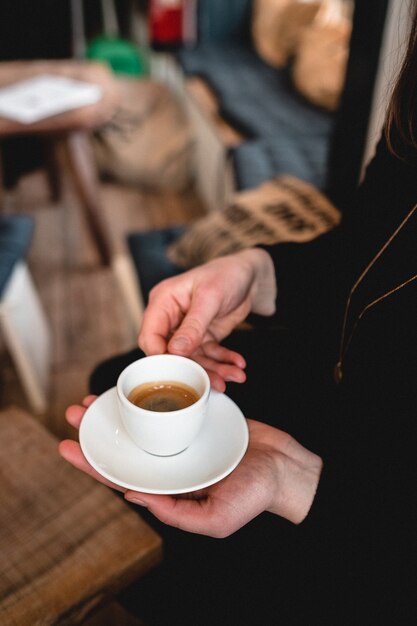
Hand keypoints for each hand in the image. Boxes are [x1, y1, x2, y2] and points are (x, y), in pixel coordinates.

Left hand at [60, 397, 321, 536]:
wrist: (285, 468)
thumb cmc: (254, 496)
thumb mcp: (214, 518)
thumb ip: (174, 512)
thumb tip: (131, 495)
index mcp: (169, 487)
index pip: (121, 476)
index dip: (92, 463)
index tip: (67, 446)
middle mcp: (172, 462)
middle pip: (128, 444)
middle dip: (99, 430)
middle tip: (76, 411)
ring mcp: (184, 439)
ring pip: (144, 423)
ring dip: (120, 409)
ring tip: (96, 396)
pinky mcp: (199, 418)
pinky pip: (170, 407)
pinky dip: (152, 396)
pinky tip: (139, 385)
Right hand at [138, 248, 276, 390]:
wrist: (249, 275)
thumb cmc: (226, 274)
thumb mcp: (210, 297)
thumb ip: (193, 325)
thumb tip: (176, 350)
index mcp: (163, 302)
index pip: (150, 335)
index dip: (160, 356)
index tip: (178, 371)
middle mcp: (171, 318)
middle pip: (171, 353)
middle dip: (192, 369)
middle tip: (210, 381)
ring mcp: (187, 329)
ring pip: (193, 358)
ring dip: (213, 369)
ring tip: (233, 376)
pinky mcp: (203, 337)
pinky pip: (209, 355)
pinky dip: (223, 361)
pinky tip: (237, 365)